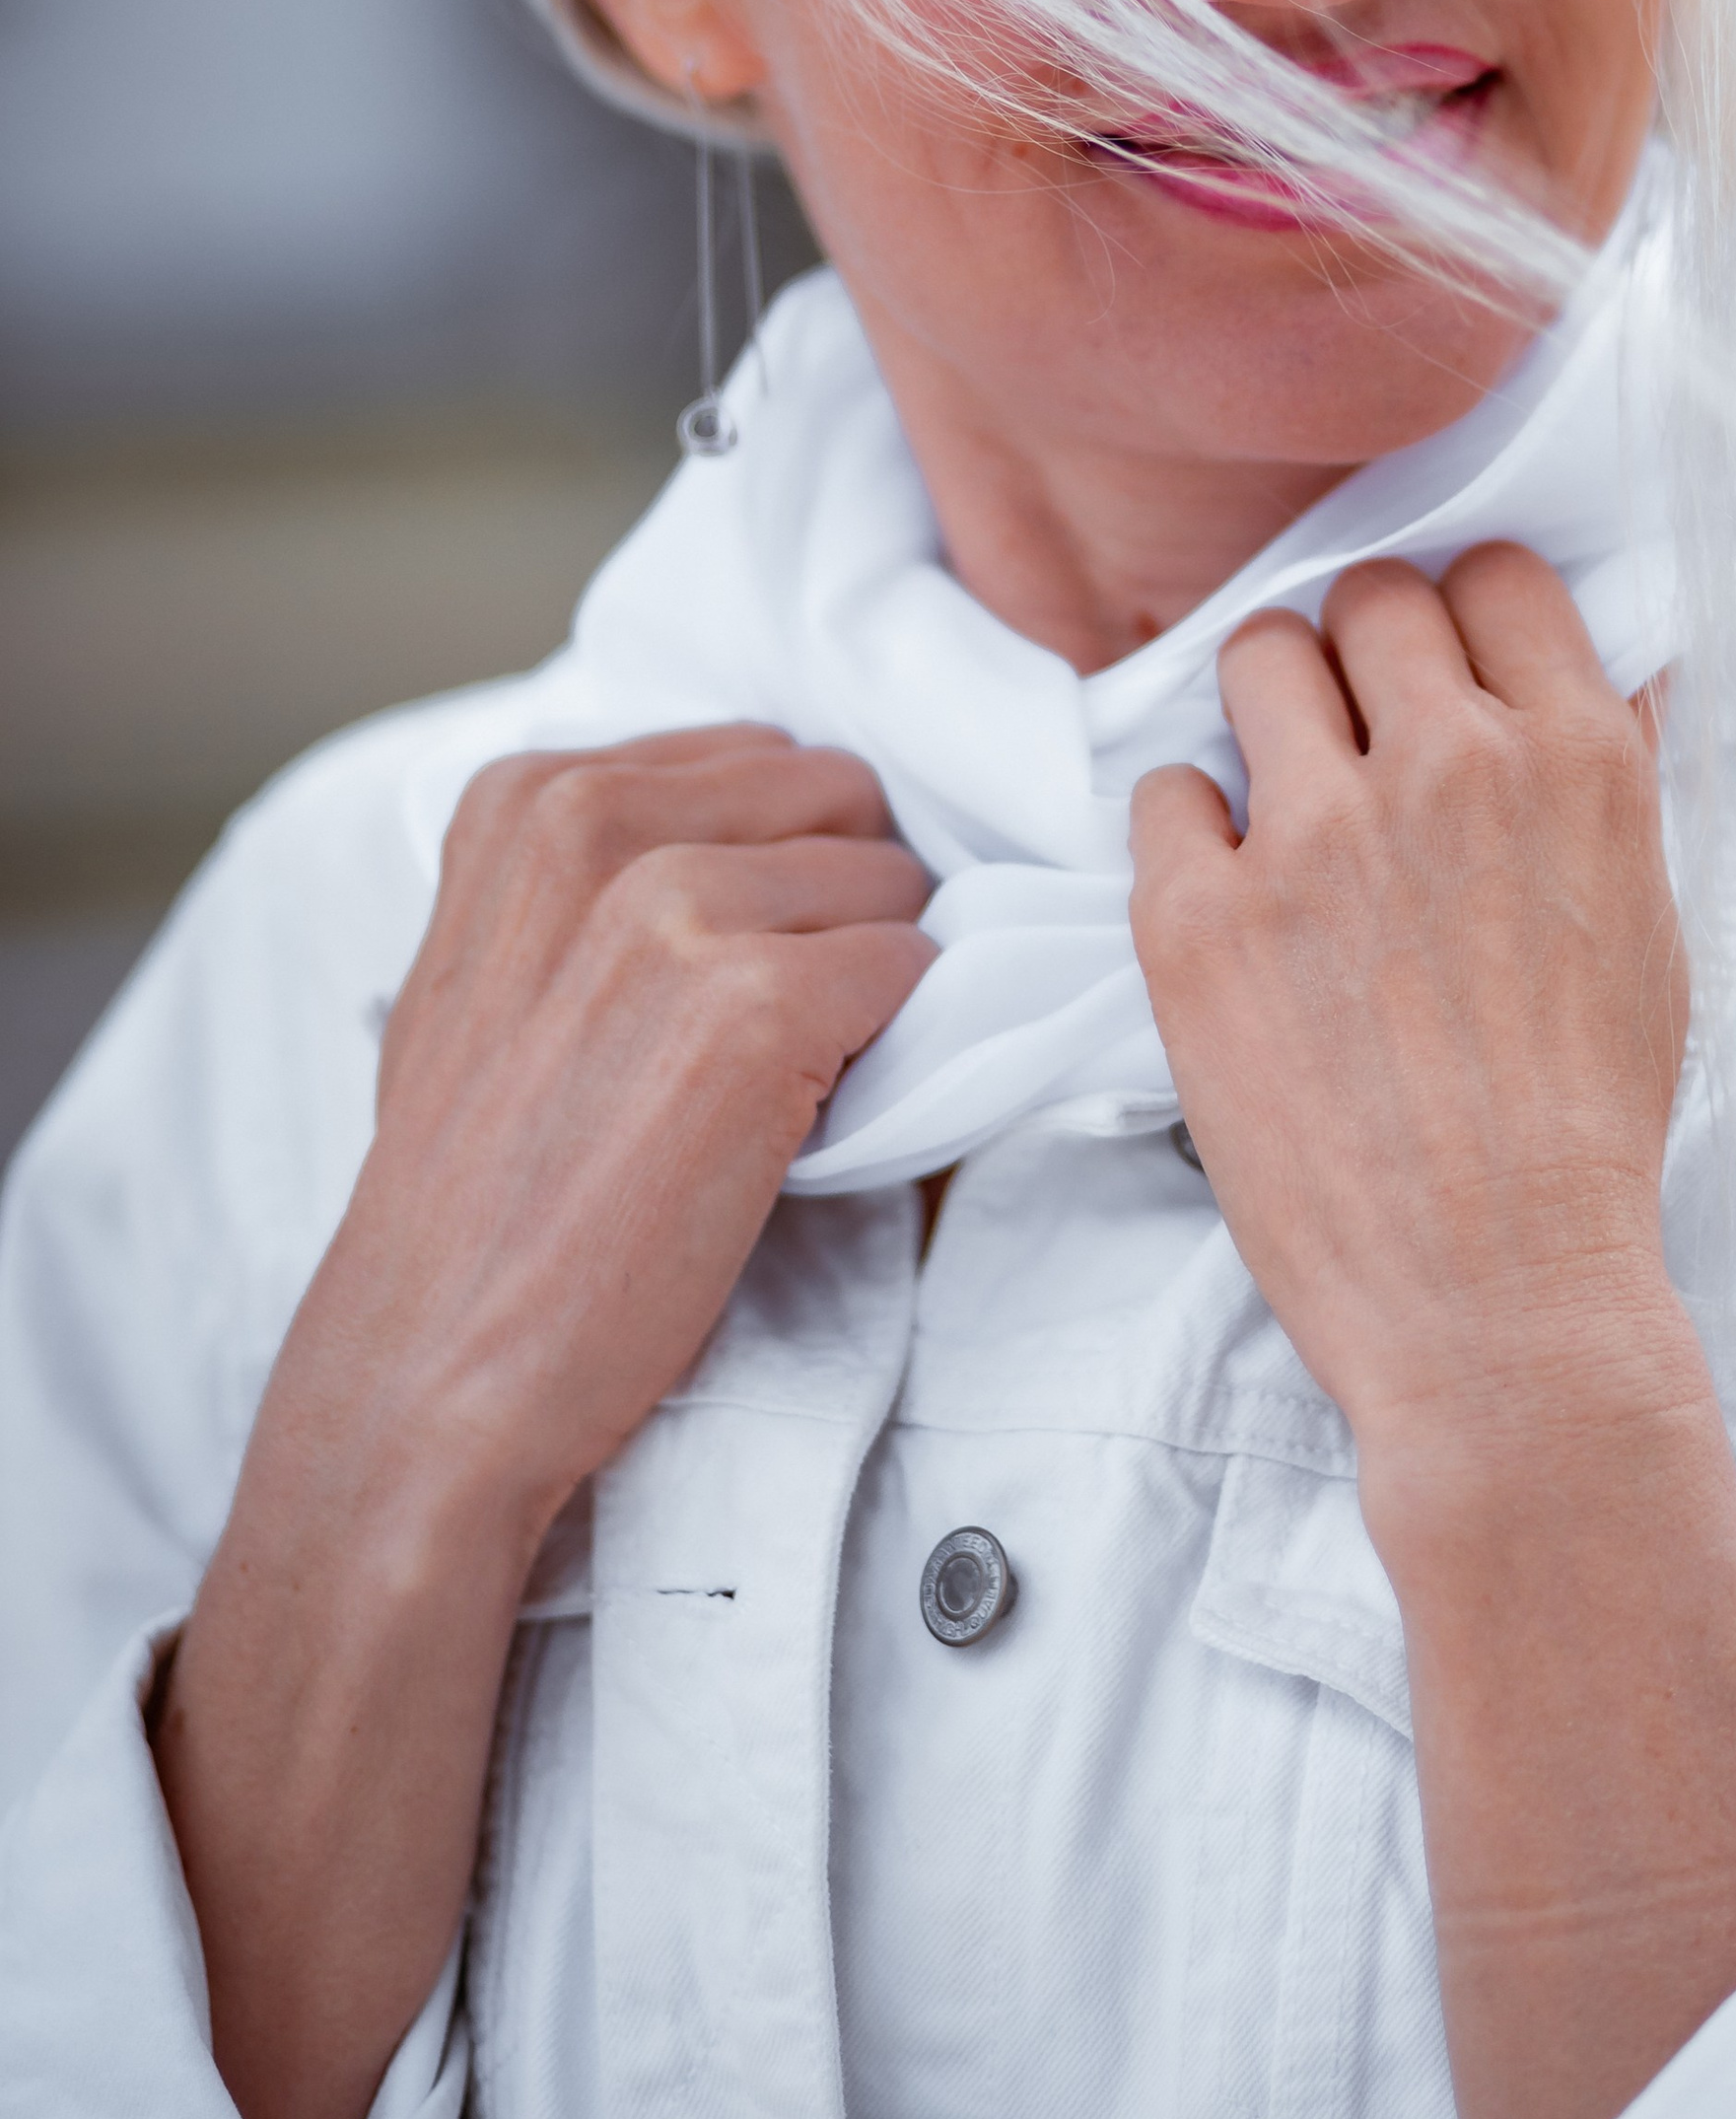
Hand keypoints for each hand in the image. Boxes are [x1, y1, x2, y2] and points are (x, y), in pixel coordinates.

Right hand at [352, 721, 934, 1529]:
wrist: (438, 1361)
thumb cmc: (474, 1184)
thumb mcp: (485, 961)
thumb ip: (595, 865)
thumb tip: (743, 822)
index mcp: (528, 794)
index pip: (760, 757)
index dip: (778, 863)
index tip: (733, 956)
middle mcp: (597, 822)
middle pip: (839, 801)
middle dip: (837, 902)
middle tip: (774, 1021)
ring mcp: (678, 910)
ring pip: (891, 885)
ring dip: (865, 982)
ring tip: (771, 1081)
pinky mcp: (763, 1007)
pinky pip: (915, 972)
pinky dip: (897, 1045)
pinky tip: (804, 1116)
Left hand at [1130, 543, 1683, 1474]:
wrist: (1497, 1304)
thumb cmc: (1586, 1133)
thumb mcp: (1647, 931)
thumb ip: (1609, 784)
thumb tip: (1602, 669)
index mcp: (1576, 762)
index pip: (1494, 576)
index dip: (1462, 614)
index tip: (1443, 663)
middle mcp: (1448, 770)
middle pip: (1369, 600)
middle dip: (1362, 652)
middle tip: (1355, 732)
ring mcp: (1314, 837)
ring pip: (1256, 656)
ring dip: (1266, 709)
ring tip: (1281, 794)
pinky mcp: (1199, 919)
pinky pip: (1163, 791)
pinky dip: (1190, 832)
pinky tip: (1231, 900)